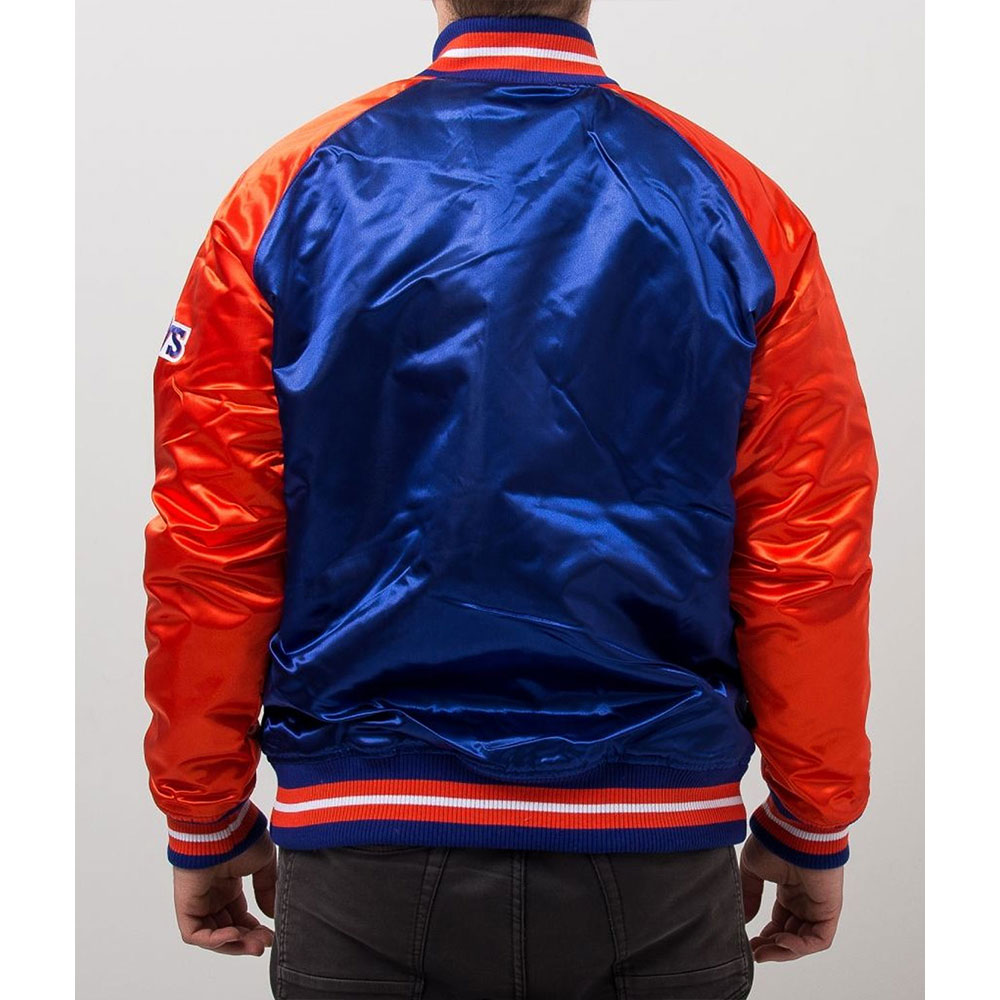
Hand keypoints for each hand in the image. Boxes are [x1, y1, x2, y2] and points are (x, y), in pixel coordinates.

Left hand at [172, 829, 276, 955]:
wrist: (220, 826)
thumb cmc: (241, 835)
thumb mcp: (263, 862)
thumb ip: (267, 888)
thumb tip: (272, 913)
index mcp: (227, 883)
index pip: (239, 915)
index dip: (254, 928)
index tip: (270, 934)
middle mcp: (211, 894)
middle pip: (227, 928)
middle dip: (247, 940)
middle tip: (265, 943)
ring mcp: (197, 901)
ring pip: (212, 935)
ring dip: (234, 943)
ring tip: (254, 944)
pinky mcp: (185, 906)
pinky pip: (195, 934)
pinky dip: (214, 941)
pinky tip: (235, 935)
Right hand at [739, 834, 843, 961]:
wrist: (792, 830)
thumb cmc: (773, 841)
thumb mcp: (752, 869)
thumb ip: (749, 894)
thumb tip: (745, 918)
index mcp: (789, 889)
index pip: (781, 922)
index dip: (766, 936)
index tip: (750, 942)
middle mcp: (805, 899)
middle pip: (792, 934)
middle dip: (773, 947)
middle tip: (755, 952)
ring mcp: (818, 905)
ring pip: (805, 940)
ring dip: (784, 951)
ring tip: (763, 952)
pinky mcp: (830, 909)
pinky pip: (820, 939)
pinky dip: (801, 947)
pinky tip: (781, 942)